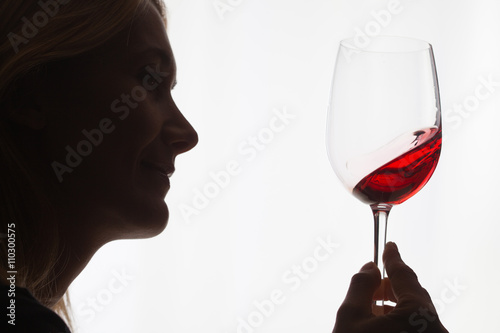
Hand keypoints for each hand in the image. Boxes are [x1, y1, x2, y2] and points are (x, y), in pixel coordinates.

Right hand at [332, 242, 447, 332]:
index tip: (389, 245)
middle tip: (370, 284)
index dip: (392, 258)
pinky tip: (381, 323)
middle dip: (389, 285)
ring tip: (371, 308)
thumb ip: (361, 286)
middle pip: (412, 293)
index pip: (404, 275)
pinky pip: (419, 325)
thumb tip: (370, 267)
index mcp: (417, 313)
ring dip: (393, 304)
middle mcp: (434, 326)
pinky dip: (401, 319)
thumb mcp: (350, 316)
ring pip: (415, 311)